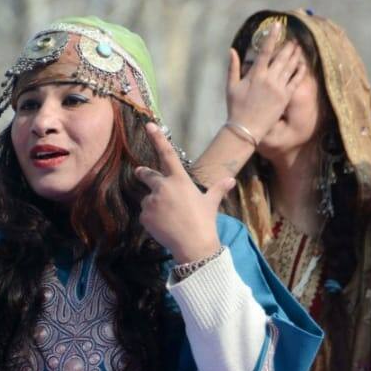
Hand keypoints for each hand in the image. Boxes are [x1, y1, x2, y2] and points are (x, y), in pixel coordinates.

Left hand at [136, 123, 234, 263]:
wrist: (193, 245)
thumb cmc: (204, 222)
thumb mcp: (211, 203)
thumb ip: (218, 189)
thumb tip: (230, 180)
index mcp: (179, 180)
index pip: (167, 154)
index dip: (157, 138)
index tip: (149, 125)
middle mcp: (163, 187)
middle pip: (148, 175)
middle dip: (143, 173)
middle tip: (139, 172)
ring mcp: (152, 201)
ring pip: (148, 199)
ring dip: (154, 204)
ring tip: (168, 217)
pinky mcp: (145, 216)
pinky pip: (145, 214)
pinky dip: (151, 219)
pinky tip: (163, 226)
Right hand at [225, 23, 305, 142]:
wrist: (246, 129)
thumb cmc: (235, 108)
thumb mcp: (231, 86)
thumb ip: (233, 67)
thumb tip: (231, 51)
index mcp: (255, 75)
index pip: (265, 51)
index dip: (272, 37)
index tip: (277, 26)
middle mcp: (269, 79)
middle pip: (282, 57)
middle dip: (288, 47)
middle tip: (293, 39)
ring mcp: (279, 88)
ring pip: (290, 67)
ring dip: (295, 56)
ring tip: (299, 48)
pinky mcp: (285, 97)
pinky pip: (295, 81)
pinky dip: (300, 71)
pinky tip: (302, 65)